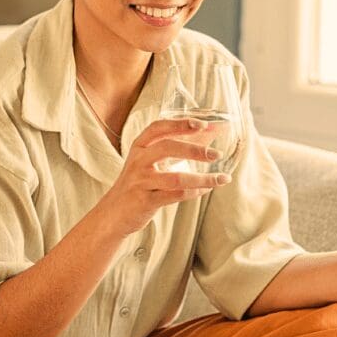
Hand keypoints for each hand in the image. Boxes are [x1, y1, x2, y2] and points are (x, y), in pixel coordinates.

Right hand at [102, 117, 231, 237]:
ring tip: (222, 178)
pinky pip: (175, 195)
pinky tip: (206, 189)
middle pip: (167, 148)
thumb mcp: (154, 160)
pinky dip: (194, 192)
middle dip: (194, 149)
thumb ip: (181, 145)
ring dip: (202, 178)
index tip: (203, 125)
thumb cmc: (140, 181)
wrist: (114, 212)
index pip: (159, 128)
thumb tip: (212, 131)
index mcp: (140, 146)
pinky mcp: (146, 201)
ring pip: (175, 177)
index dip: (180, 124)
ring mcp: (141, 181)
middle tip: (216, 154)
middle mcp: (138, 160)